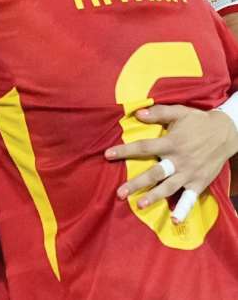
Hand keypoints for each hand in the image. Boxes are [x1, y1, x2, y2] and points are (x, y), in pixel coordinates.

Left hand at [105, 105, 237, 214]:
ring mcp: (189, 173)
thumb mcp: (179, 112)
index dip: (125, 151)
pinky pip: (190, 198)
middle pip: (154, 173)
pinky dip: (183, 209)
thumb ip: (158, 113)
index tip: (107, 155)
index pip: (144, 147)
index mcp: (171, 143)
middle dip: (136, 183)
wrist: (227, 133)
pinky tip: (175, 220)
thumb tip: (136, 114)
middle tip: (119, 192)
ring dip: (154, 196)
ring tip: (139, 205)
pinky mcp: (199, 182)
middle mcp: (179, 160)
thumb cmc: (199, 122)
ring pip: (169, 187)